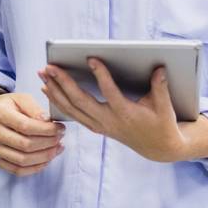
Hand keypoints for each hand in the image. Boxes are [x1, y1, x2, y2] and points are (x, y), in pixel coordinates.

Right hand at [0, 91, 64, 175]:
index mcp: (0, 114)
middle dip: (48, 143)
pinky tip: (47, 159)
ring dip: (45, 157)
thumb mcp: (23, 99)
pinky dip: (36, 167)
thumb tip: (47, 121)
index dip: (47, 130)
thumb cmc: (12, 107)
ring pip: (23, 160)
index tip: (60, 128)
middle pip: (25, 145)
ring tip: (57, 148)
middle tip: (60, 138)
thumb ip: (35, 109)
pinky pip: (18, 170)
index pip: (26, 126)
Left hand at [39, 61, 207, 163]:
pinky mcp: (96, 127)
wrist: (158, 148)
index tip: (91, 59)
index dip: (101, 75)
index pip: (110, 93)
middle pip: (80, 101)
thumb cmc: (162, 124)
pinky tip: (48, 90)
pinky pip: (72, 115)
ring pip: (72, 109)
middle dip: (63, 83)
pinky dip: (58, 102)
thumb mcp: (165, 107)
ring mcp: (100, 126)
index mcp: (126, 114)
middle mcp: (109, 121)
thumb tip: (159, 69)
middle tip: (50, 66)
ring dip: (55, 91)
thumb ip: (160, 87)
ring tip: (43, 74)